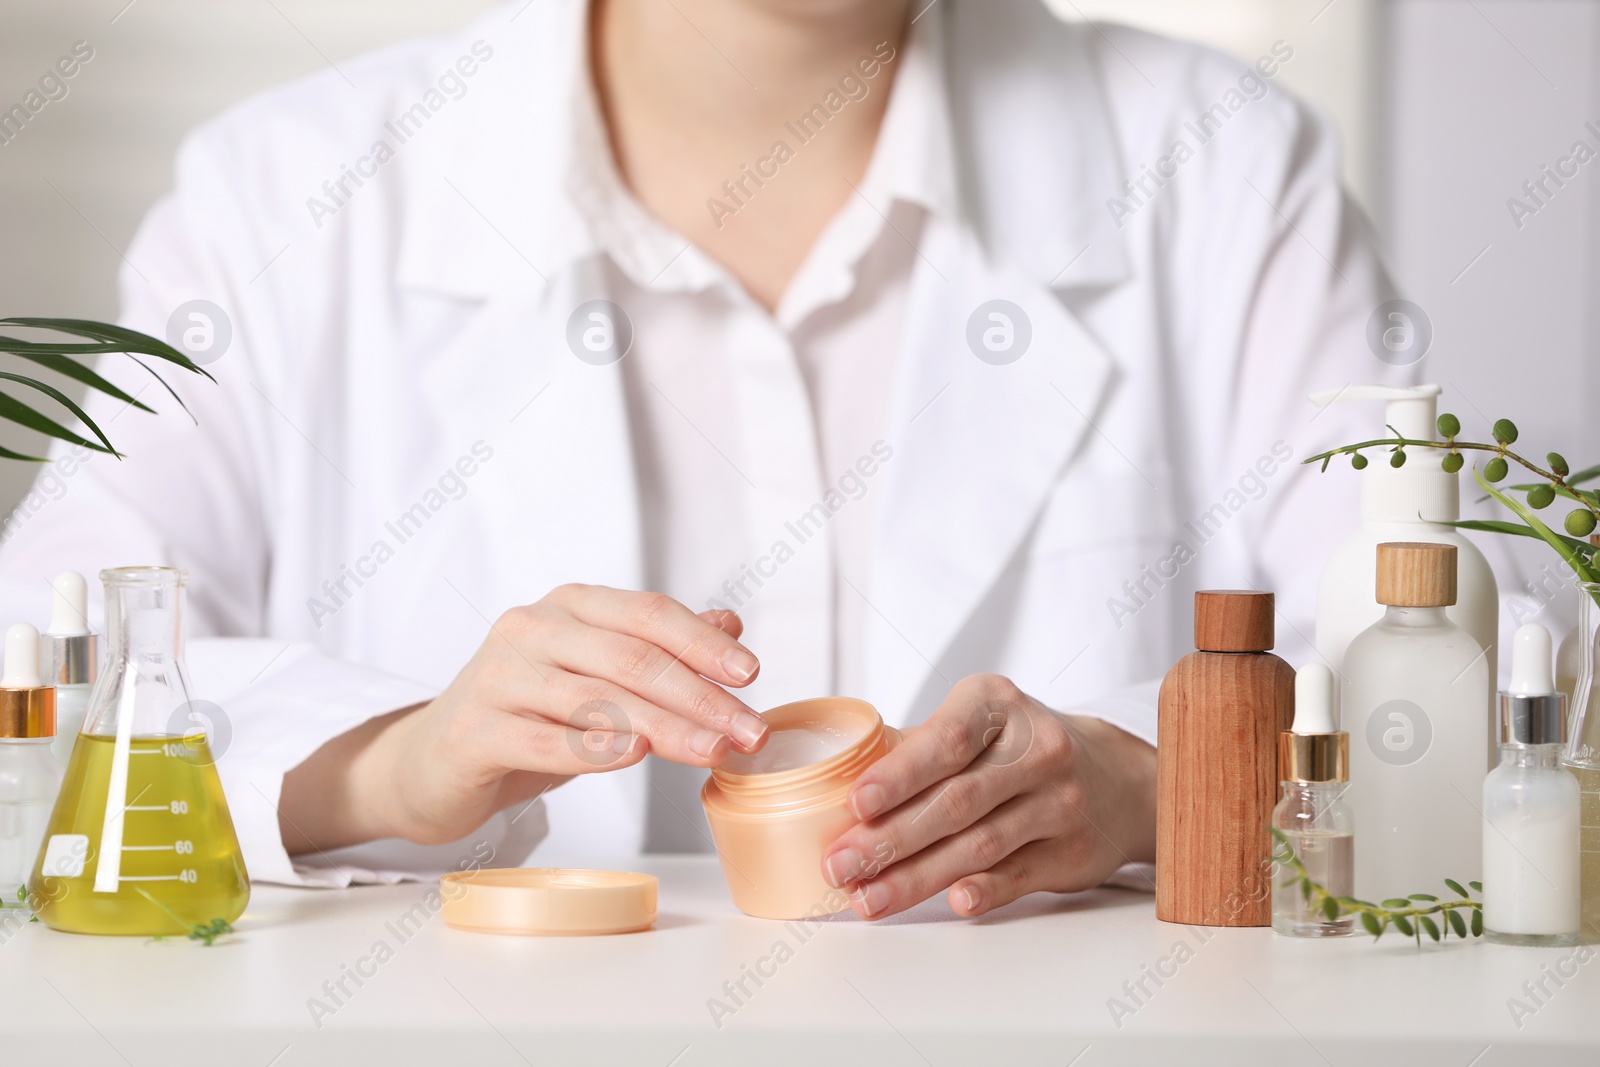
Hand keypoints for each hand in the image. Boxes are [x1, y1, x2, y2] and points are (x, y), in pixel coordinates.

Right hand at [279, 585, 767, 850]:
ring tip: (711, 751)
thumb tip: (731, 624)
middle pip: (631, 658)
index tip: (750, 675)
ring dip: (664, 727)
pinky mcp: (473, 729)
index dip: (702, 643)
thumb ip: (659, 648)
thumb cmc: (529, 715)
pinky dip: (593, 749)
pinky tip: (634, 756)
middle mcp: (531, 628)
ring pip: (596, 698)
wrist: (434, 762)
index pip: (648, 614)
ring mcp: (498, 676)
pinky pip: (544, 738)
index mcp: (569, 605)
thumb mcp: (599, 676)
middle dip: (699, 696)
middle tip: (748, 732)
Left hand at [820, 674, 1155, 919]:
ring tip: (868, 897)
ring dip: (917, 877)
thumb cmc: (1019, 746)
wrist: (1115, 776)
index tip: (856, 803)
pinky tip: (952, 902)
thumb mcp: (979, 722)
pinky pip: (1019, 874)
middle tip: (840, 865)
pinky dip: (984, 890)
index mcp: (998, 706)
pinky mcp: (1071, 851)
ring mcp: (1059, 802)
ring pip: (980, 845)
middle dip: (890, 839)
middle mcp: (1037, 749)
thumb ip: (920, 747)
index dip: (899, 775)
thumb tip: (835, 787)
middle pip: (955, 802)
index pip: (945, 742)